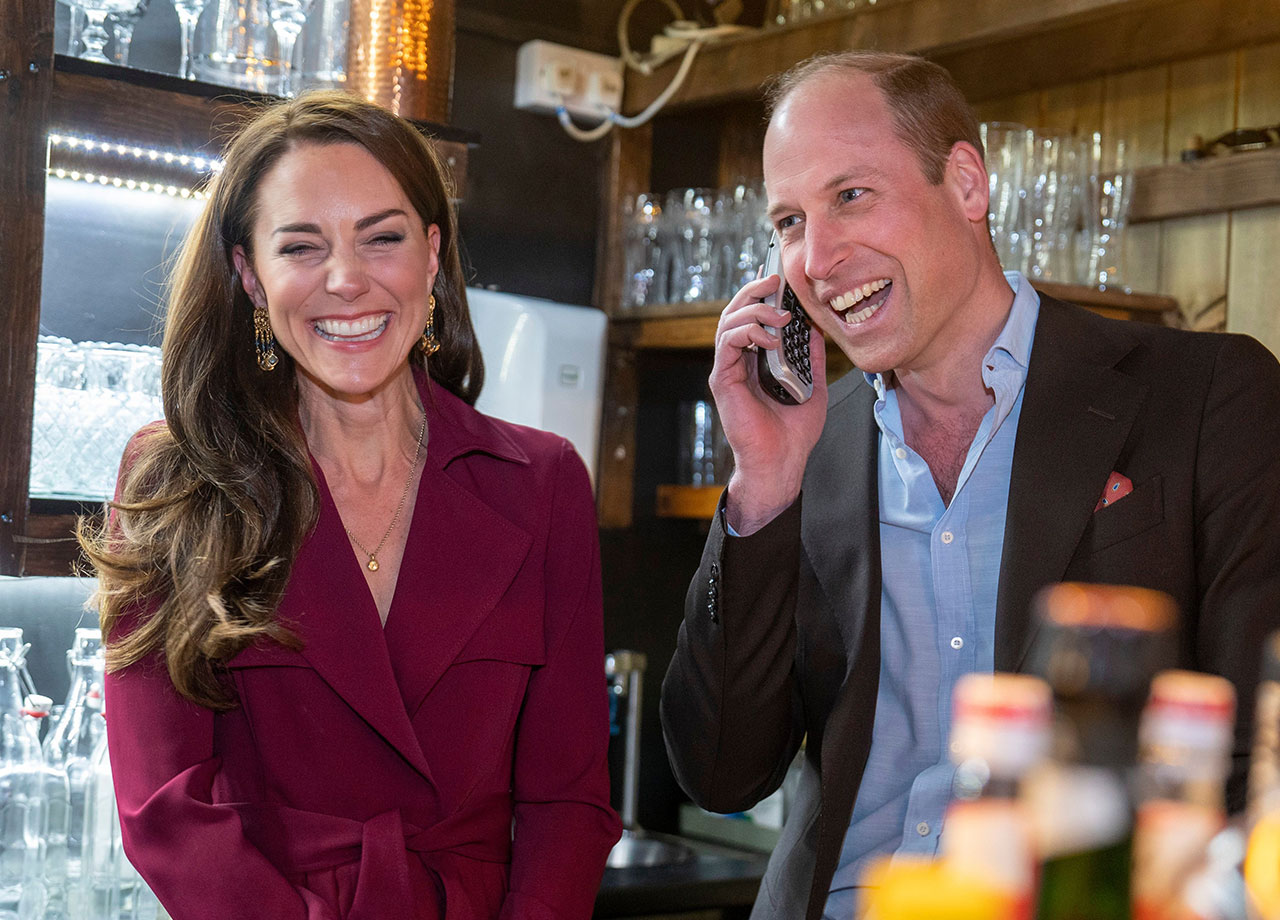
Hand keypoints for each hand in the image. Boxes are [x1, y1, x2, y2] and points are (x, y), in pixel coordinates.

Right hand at [710, 273, 827, 535]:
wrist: (782, 461)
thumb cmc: (795, 430)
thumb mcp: (813, 383)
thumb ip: (812, 355)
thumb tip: (817, 324)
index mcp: (757, 359)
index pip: (752, 316)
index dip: (761, 294)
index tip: (778, 278)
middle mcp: (739, 360)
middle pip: (736, 312)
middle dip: (754, 291)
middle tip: (775, 281)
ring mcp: (728, 369)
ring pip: (728, 322)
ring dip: (753, 310)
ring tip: (780, 314)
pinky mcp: (722, 380)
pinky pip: (727, 344)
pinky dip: (747, 332)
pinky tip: (769, 338)